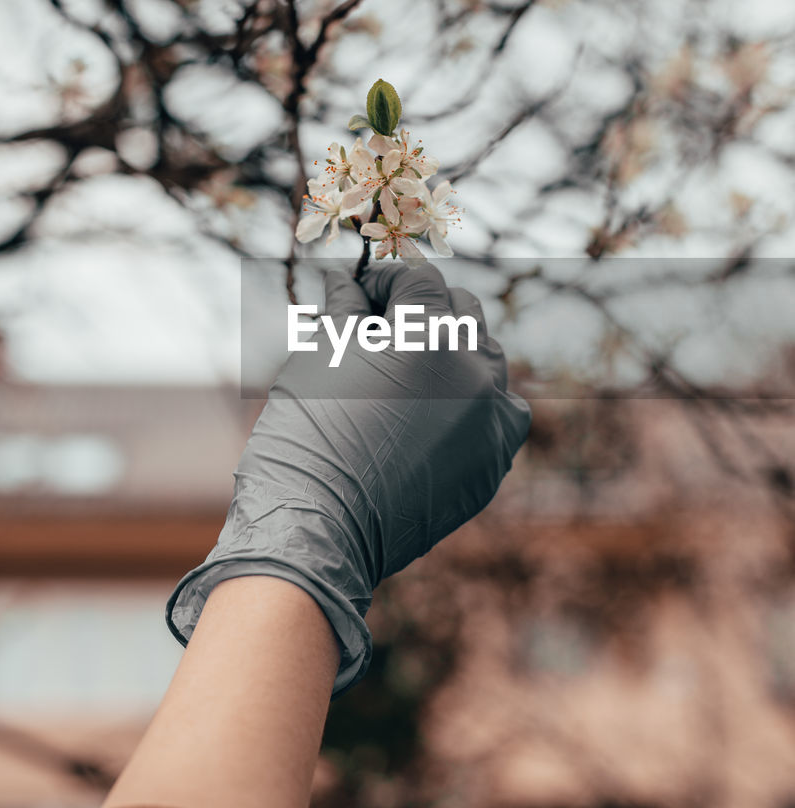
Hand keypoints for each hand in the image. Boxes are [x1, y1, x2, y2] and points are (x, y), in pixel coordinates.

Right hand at [166, 262, 531, 696]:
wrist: (319, 529)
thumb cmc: (308, 435)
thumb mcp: (319, 354)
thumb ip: (345, 307)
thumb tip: (347, 278)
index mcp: (430, 336)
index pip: (422, 279)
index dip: (388, 279)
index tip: (362, 294)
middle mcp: (474, 372)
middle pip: (463, 311)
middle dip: (424, 311)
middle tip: (382, 329)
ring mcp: (490, 419)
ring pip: (487, 359)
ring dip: (453, 353)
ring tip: (409, 373)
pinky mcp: (493, 461)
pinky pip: (499, 413)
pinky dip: (475, 405)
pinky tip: (436, 415)